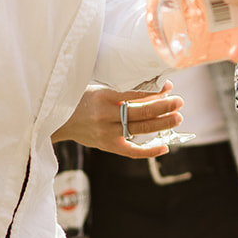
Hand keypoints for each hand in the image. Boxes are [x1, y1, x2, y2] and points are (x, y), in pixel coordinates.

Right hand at [52, 83, 182, 158]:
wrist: (58, 121)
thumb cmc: (81, 99)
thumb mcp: (100, 88)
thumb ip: (125, 89)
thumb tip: (158, 87)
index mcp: (103, 96)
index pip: (134, 94)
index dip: (155, 92)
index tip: (170, 87)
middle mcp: (105, 115)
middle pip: (140, 113)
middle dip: (163, 107)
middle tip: (179, 102)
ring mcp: (106, 133)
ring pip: (139, 129)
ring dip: (162, 124)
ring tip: (177, 117)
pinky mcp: (107, 146)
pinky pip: (131, 151)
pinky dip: (149, 151)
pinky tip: (164, 147)